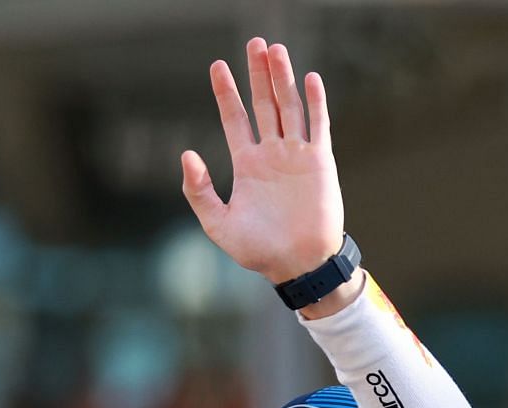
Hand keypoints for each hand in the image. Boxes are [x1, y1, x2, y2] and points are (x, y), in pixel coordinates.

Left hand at [182, 38, 345, 285]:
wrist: (299, 265)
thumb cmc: (258, 251)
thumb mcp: (217, 223)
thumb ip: (199, 190)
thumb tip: (187, 154)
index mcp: (247, 165)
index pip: (236, 118)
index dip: (227, 93)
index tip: (218, 66)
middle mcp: (272, 154)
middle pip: (264, 104)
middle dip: (258, 74)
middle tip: (255, 43)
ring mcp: (297, 157)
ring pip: (290, 108)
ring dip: (283, 79)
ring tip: (276, 50)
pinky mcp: (320, 164)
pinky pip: (318, 127)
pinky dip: (316, 103)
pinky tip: (311, 78)